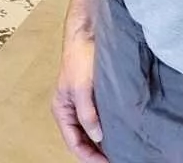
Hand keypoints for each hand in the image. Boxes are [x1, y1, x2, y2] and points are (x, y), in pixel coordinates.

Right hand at [52, 30, 107, 161]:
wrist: (88, 33)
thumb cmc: (80, 58)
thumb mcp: (81, 88)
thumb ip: (87, 114)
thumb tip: (97, 136)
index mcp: (62, 109)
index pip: (74, 143)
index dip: (89, 157)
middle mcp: (71, 109)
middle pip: (82, 140)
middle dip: (96, 153)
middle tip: (117, 160)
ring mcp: (83, 104)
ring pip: (92, 132)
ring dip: (103, 143)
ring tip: (120, 151)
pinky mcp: (95, 97)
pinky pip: (100, 120)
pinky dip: (108, 130)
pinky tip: (120, 134)